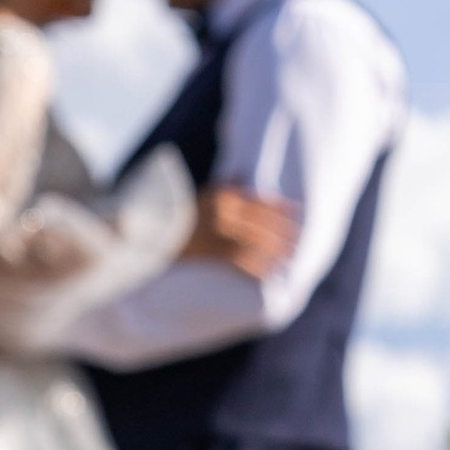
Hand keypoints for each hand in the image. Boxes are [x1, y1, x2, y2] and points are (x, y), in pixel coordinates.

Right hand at [183, 185, 300, 281]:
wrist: (149, 238)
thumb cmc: (176, 218)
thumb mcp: (200, 196)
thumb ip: (223, 185)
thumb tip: (242, 174)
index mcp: (221, 195)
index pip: (259, 199)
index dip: (280, 207)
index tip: (297, 213)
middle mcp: (221, 210)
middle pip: (261, 221)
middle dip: (283, 232)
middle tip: (299, 243)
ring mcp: (215, 231)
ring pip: (255, 240)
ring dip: (275, 251)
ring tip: (290, 260)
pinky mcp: (209, 251)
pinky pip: (240, 260)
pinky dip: (256, 267)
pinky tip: (268, 275)